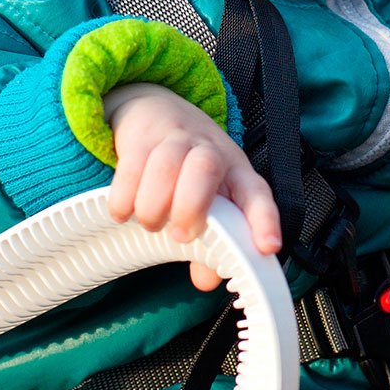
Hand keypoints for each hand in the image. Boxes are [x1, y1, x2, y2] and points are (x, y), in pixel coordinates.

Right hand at [104, 83, 281, 290]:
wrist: (156, 108)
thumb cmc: (190, 167)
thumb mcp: (210, 199)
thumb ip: (211, 243)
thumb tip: (206, 280)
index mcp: (236, 172)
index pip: (257, 194)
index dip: (264, 220)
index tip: (266, 248)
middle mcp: (211, 152)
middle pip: (205, 167)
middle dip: (190, 206)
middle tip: (179, 234)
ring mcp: (176, 140)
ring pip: (166, 164)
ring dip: (154, 203)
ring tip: (150, 223)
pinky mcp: (141, 138)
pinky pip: (131, 165)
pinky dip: (124, 196)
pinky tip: (123, 212)